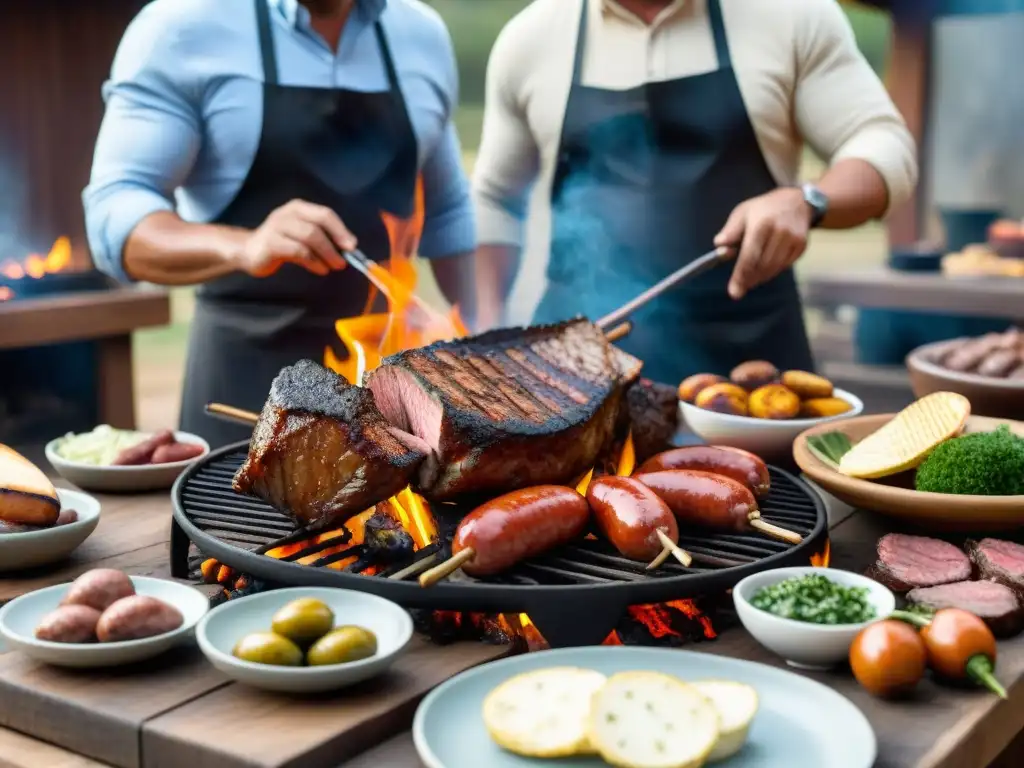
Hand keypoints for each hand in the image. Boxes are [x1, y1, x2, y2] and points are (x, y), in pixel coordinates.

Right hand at [236, 200, 355, 276]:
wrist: (248, 251)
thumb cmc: (281, 244)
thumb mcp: (302, 236)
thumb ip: (321, 237)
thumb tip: (347, 248)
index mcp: (298, 208)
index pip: (325, 214)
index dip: (341, 230)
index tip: (352, 246)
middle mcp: (288, 213)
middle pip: (318, 224)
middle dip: (336, 242)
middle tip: (344, 260)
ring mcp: (277, 227)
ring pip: (310, 236)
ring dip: (327, 254)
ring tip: (333, 266)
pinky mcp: (271, 243)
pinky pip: (299, 251)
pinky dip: (314, 261)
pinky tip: (320, 269)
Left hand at [714, 188, 812, 299]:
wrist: (797, 201)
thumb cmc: (763, 209)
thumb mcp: (742, 213)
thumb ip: (730, 231)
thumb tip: (719, 245)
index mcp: (762, 224)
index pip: (749, 256)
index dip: (740, 276)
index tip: (733, 291)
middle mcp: (780, 232)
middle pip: (762, 266)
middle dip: (748, 280)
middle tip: (738, 289)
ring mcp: (793, 240)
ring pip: (773, 269)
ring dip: (759, 278)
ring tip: (748, 281)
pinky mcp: (801, 246)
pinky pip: (784, 266)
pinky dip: (772, 271)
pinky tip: (764, 270)